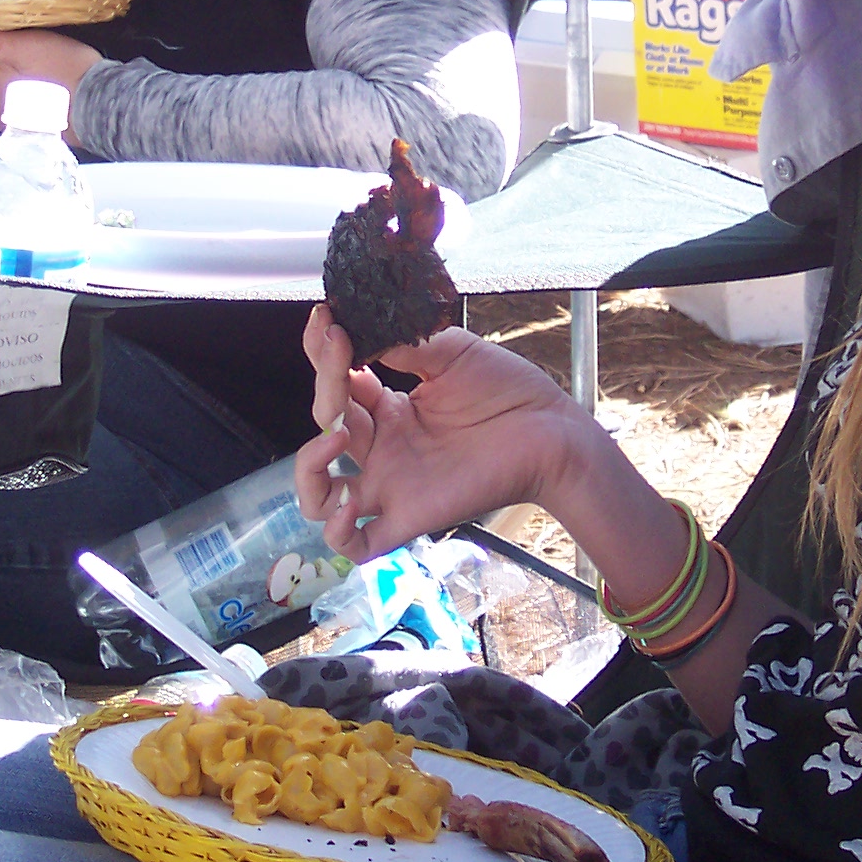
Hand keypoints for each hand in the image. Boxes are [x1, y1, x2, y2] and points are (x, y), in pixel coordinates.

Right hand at [295, 306, 602, 563]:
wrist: (552, 432)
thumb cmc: (509, 393)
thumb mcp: (452, 353)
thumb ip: (405, 344)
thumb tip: (363, 330)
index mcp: (390, 409)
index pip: (337, 386)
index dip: (323, 355)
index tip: (325, 318)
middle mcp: (383, 448)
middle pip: (325, 425)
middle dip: (325, 382)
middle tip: (342, 349)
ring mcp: (391, 485)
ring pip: (317, 496)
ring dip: (309, 466)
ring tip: (337, 434)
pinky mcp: (408, 518)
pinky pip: (354, 543)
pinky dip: (337, 530)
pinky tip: (350, 502)